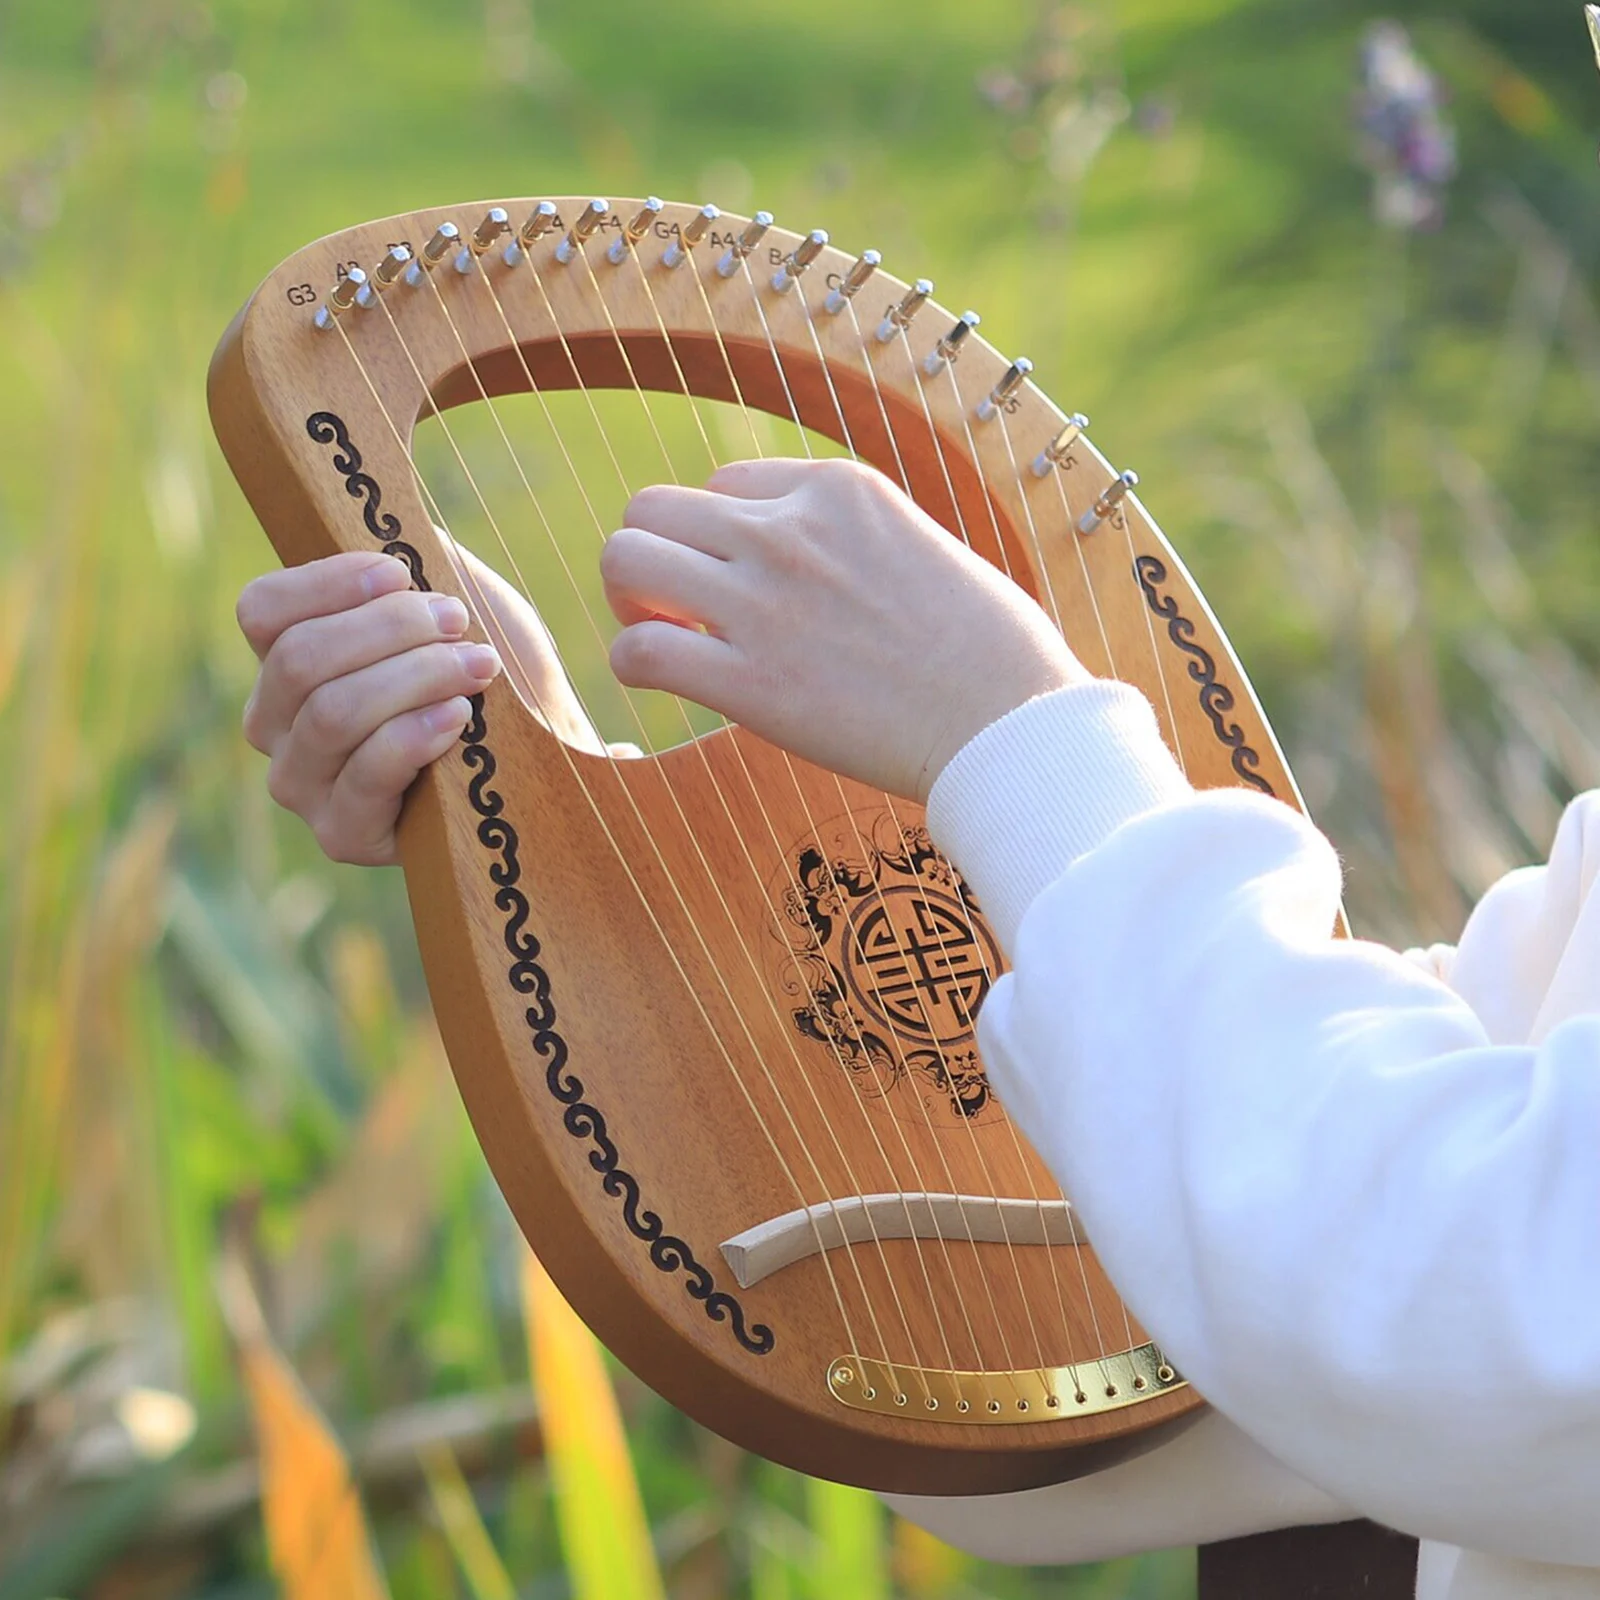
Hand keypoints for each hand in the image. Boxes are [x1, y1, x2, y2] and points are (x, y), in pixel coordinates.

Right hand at [238, 548, 603, 865]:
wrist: (543, 754)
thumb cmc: (485, 669)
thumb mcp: (449, 598)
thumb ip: (412, 553)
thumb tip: (388, 495)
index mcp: (286, 660)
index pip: (263, 611)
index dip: (328, 583)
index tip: (403, 570)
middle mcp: (276, 724)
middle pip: (299, 659)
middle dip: (389, 631)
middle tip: (457, 620)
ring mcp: (304, 785)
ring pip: (331, 713)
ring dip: (413, 679)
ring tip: (476, 666)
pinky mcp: (344, 836)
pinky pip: (363, 777)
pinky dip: (414, 737)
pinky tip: (459, 717)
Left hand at [602, 458, 1087, 800]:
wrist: (1013, 724)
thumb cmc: (990, 651)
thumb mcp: (922, 547)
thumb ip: (851, 540)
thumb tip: (811, 564)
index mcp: (837, 490)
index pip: (724, 485)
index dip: (718, 537)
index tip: (739, 583)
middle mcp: (789, 531)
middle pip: (653, 508)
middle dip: (654, 555)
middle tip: (673, 606)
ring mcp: (764, 603)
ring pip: (625, 560)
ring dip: (629, 600)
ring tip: (660, 635)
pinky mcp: (750, 684)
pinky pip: (638, 653)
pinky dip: (633, 666)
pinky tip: (665, 683)